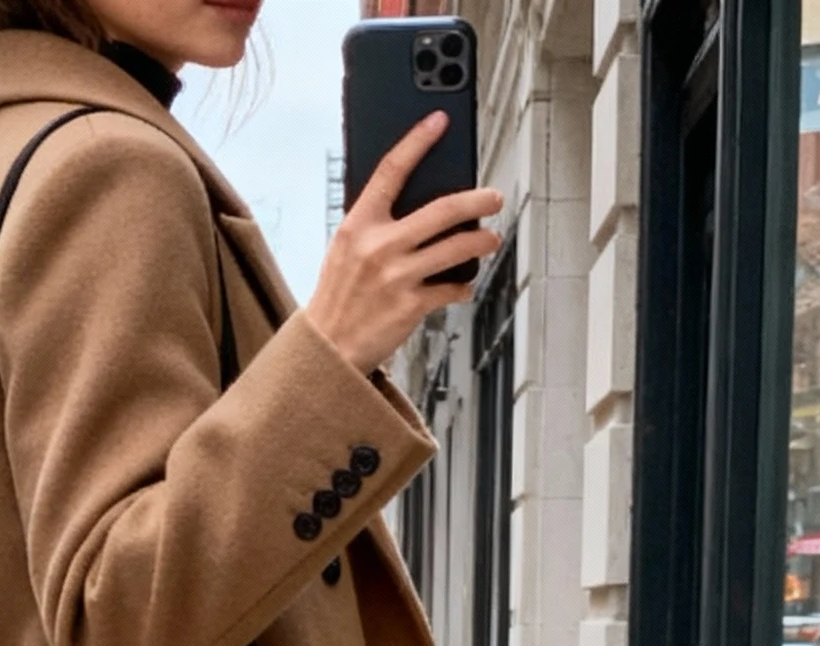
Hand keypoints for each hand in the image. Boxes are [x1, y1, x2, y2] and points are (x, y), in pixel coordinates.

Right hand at [307, 114, 503, 374]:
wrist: (326, 350)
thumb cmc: (338, 298)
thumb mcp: (345, 251)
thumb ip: (374, 226)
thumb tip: (416, 206)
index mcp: (359, 225)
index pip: (391, 170)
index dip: (418, 141)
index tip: (439, 122)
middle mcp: (380, 246)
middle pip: (442, 210)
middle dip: (477, 200)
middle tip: (493, 198)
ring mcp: (397, 276)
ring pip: (456, 248)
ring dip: (481, 242)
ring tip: (490, 240)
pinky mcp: (411, 306)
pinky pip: (450, 289)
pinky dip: (462, 287)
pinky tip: (464, 286)